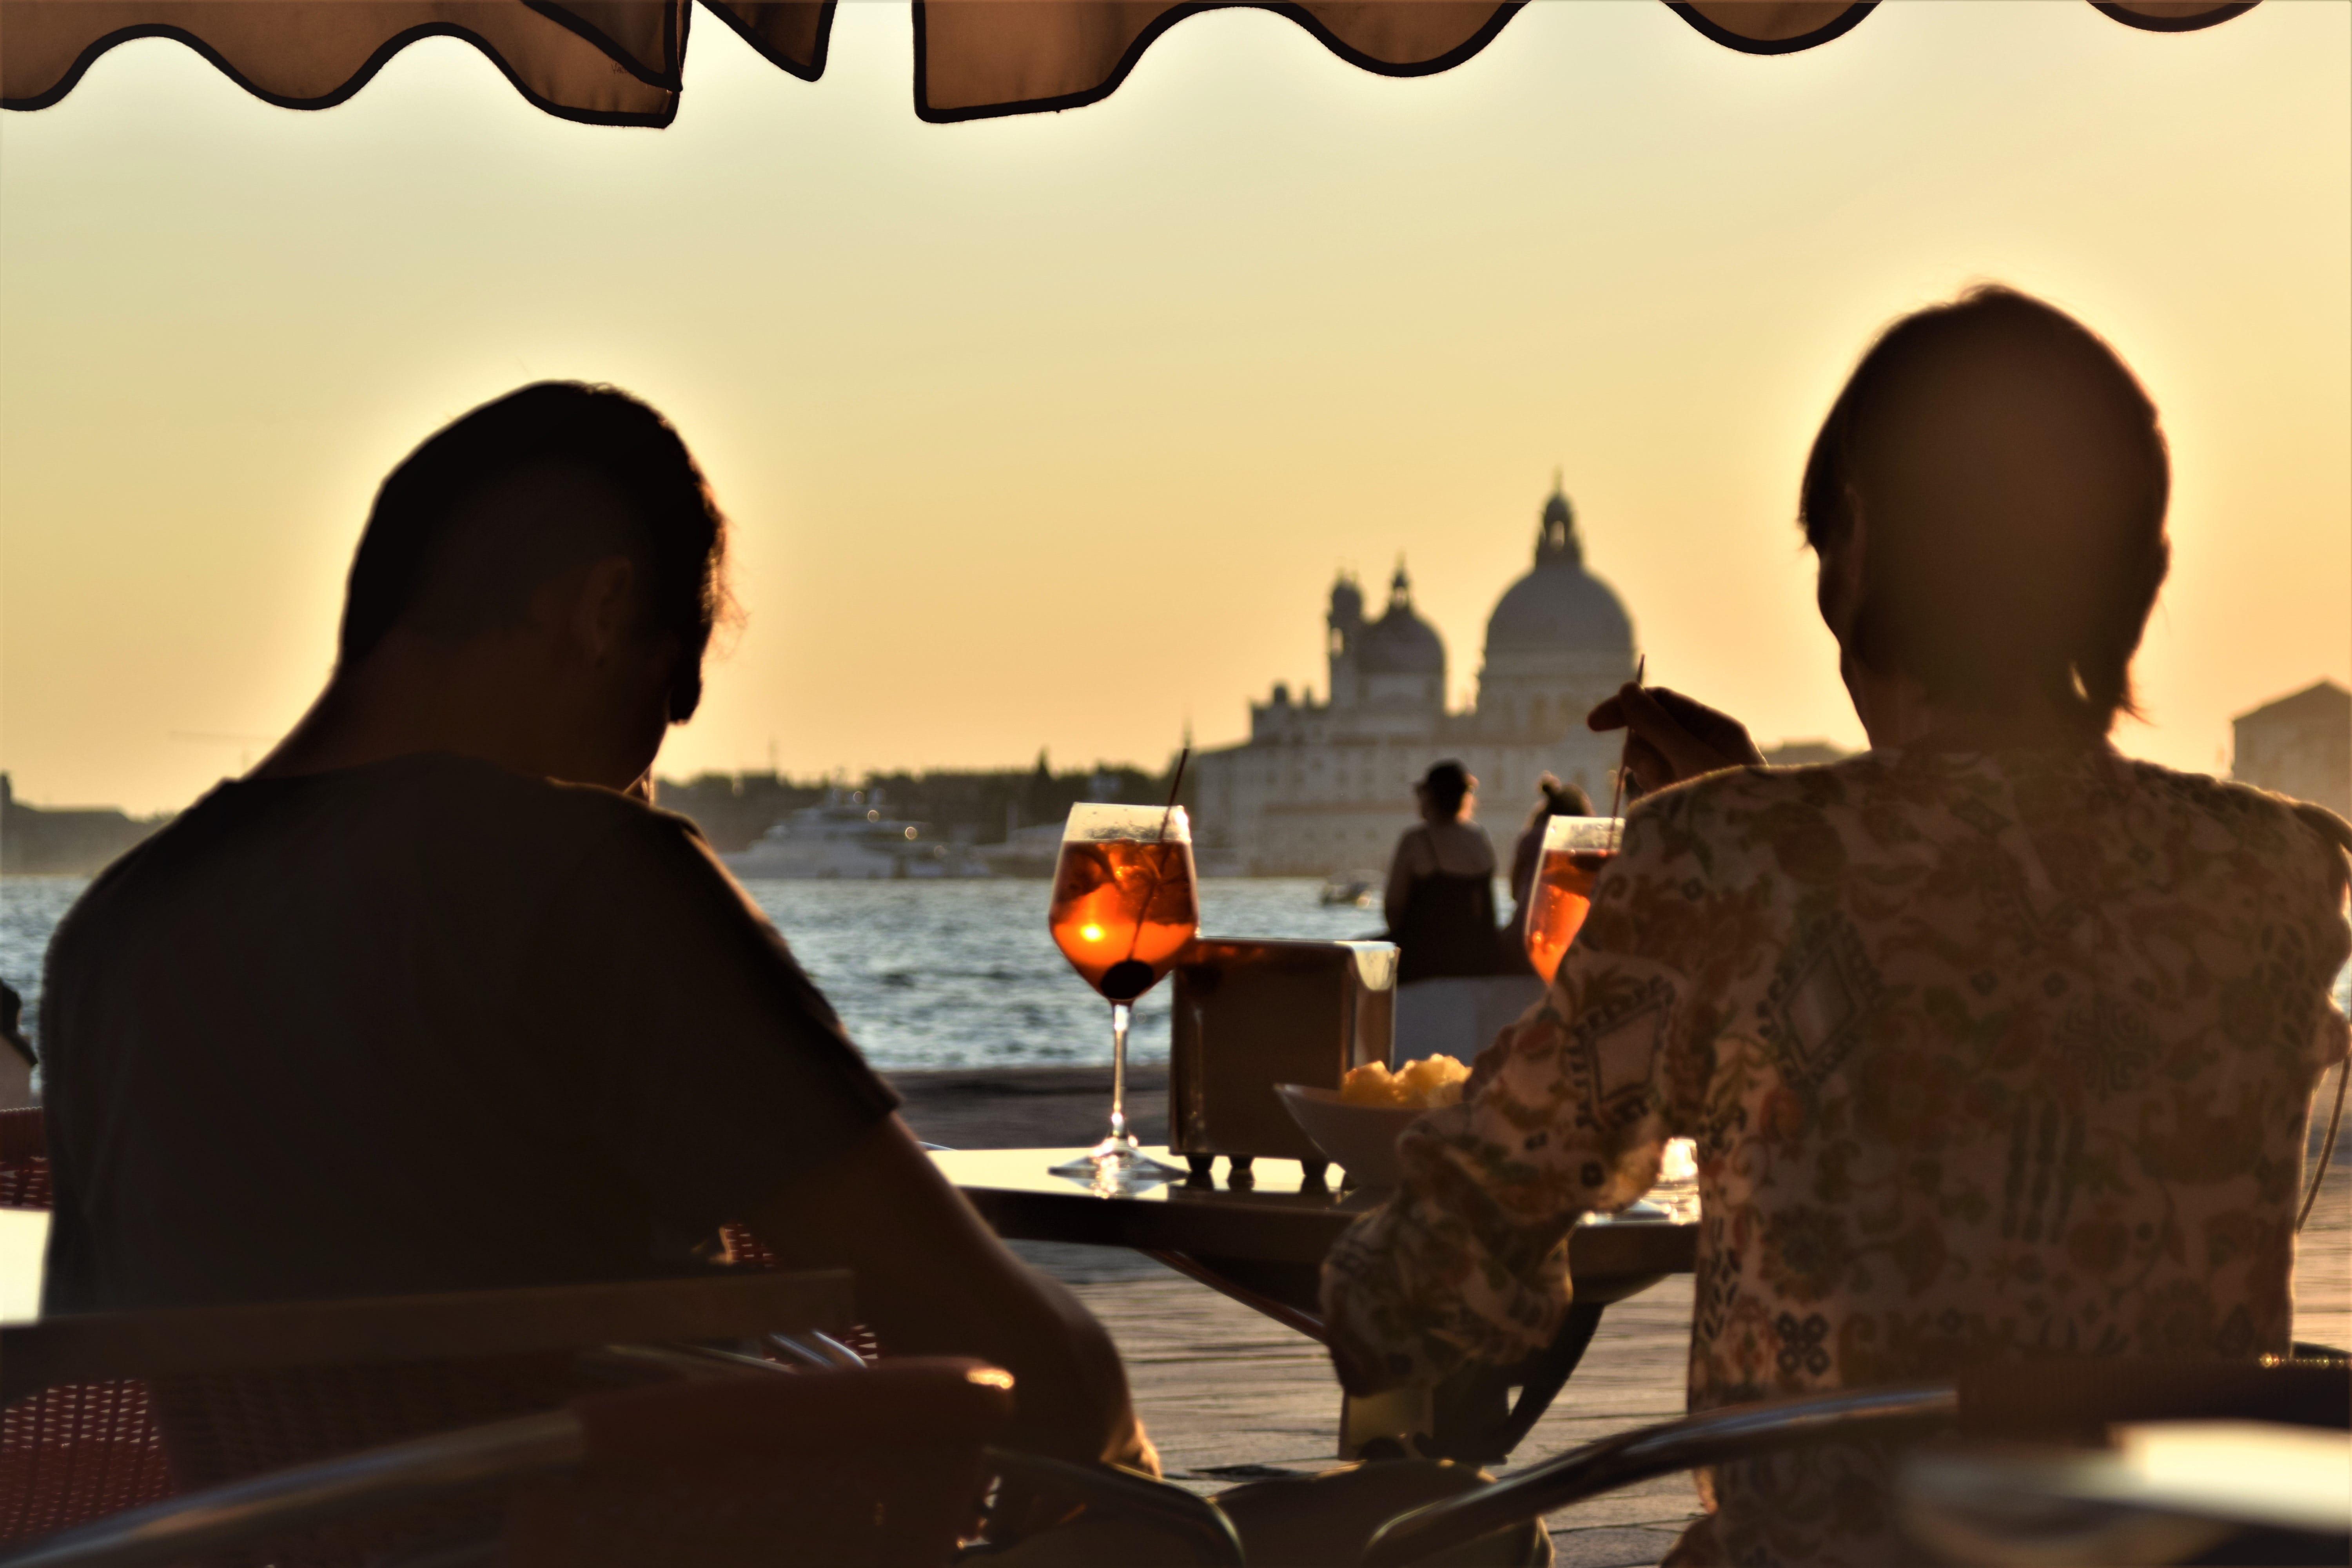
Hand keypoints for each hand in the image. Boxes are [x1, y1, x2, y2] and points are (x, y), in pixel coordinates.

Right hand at [1587, 684, 1763, 798]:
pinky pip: (1652, 782)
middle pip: (1649, 730)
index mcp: (1712, 727)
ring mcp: (1690, 771)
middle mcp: (1701, 745)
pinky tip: (1666, 804)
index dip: (1626, 707)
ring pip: (1647, 758)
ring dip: (1648, 773)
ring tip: (1669, 793)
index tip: (1593, 724)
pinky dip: (1653, 790)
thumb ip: (1658, 725)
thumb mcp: (1691, 758)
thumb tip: (1627, 690)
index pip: (1661, 702)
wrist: (1747, 853)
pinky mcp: (1680, 794)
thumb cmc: (1729, 801)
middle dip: (1643, 750)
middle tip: (1659, 773)